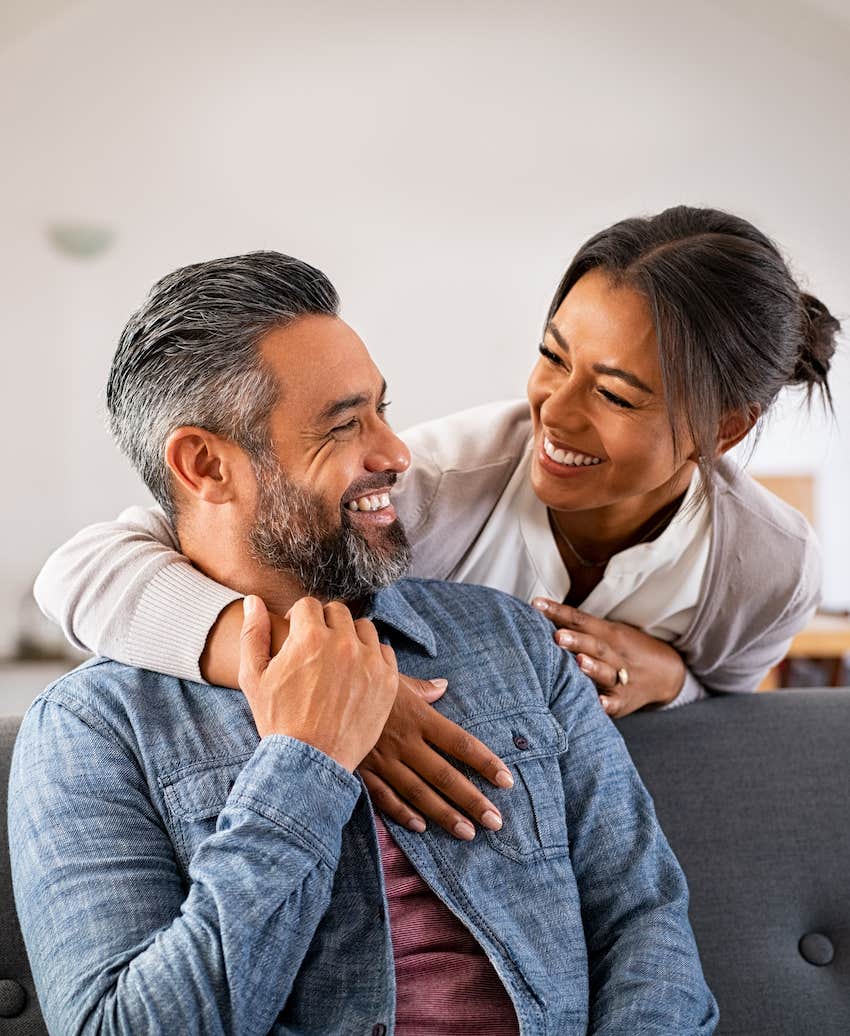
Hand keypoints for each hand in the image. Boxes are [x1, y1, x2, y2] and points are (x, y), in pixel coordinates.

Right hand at [238, 595, 397, 771]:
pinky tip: (357, 673)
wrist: (310, 761)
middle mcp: (343, 643)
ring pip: (364, 628)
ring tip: (338, 659)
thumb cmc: (277, 719)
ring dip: (351, 636)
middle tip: (317, 648)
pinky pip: (384, 651)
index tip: (297, 635)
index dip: (299, 618)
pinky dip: (371, 657)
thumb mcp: (254, 676)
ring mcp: (369, 661)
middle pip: (337, 612)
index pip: (308, 604)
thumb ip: (253, 633)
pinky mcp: (388, 680)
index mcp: (309, 637)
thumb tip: (253, 600)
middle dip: (324, 624)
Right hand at [360, 675, 514, 840]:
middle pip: (445, 775)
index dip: (485, 762)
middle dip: (472, 800)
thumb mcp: (393, 677)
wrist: (318, 689)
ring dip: (445, 815)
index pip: (460, 743)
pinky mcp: (362, 770)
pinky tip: (421, 827)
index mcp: (418, 716)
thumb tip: (443, 686)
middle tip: (495, 821)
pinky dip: (403, 813)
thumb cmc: (360, 680)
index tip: (506, 780)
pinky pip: (385, 797)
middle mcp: (405, 742)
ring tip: (468, 833)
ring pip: (419, 793)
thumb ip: (421, 688)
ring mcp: (382, 759)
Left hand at [532, 599, 684, 717]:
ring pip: (607, 672)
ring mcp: (621, 677)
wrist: (665, 673)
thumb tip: (538, 611)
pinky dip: (608, 703)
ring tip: (579, 662)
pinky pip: (616, 702)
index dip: (558, 612)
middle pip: (595, 644)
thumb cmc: (621, 650)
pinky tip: (599, 703)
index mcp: (607, 633)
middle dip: (576, 641)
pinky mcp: (624, 700)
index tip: (536, 605)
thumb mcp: (605, 633)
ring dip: (593, 667)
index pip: (580, 620)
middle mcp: (615, 653)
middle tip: (557, 636)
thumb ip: (577, 626)